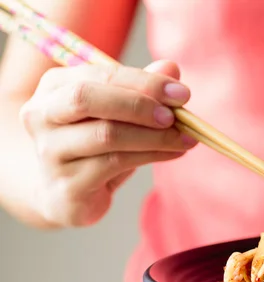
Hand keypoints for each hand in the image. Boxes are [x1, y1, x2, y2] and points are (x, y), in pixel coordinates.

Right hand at [19, 60, 195, 227]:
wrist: (65, 195)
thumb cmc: (94, 146)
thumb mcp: (118, 113)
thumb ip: (142, 88)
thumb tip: (171, 68)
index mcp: (54, 87)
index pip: (100, 75)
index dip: (144, 82)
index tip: (181, 93)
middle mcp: (42, 116)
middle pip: (87, 98)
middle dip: (138, 104)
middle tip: (176, 116)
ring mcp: (49, 152)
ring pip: (107, 135)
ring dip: (154, 136)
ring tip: (185, 138)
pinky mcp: (66, 185)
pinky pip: (115, 164)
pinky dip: (152, 156)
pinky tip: (173, 153)